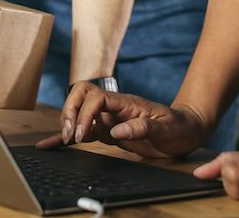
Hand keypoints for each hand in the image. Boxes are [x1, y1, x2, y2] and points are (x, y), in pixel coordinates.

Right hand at [35, 84, 211, 158]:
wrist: (186, 131)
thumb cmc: (179, 127)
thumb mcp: (167, 129)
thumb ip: (143, 127)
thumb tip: (117, 131)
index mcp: (127, 103)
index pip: (97, 97)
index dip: (85, 113)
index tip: (82, 133)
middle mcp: (115, 107)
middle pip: (82, 95)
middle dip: (70, 112)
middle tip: (70, 135)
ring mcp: (110, 118)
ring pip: (79, 111)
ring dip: (67, 122)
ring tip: (64, 141)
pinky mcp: (109, 131)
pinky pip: (85, 131)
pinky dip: (68, 136)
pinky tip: (52, 144)